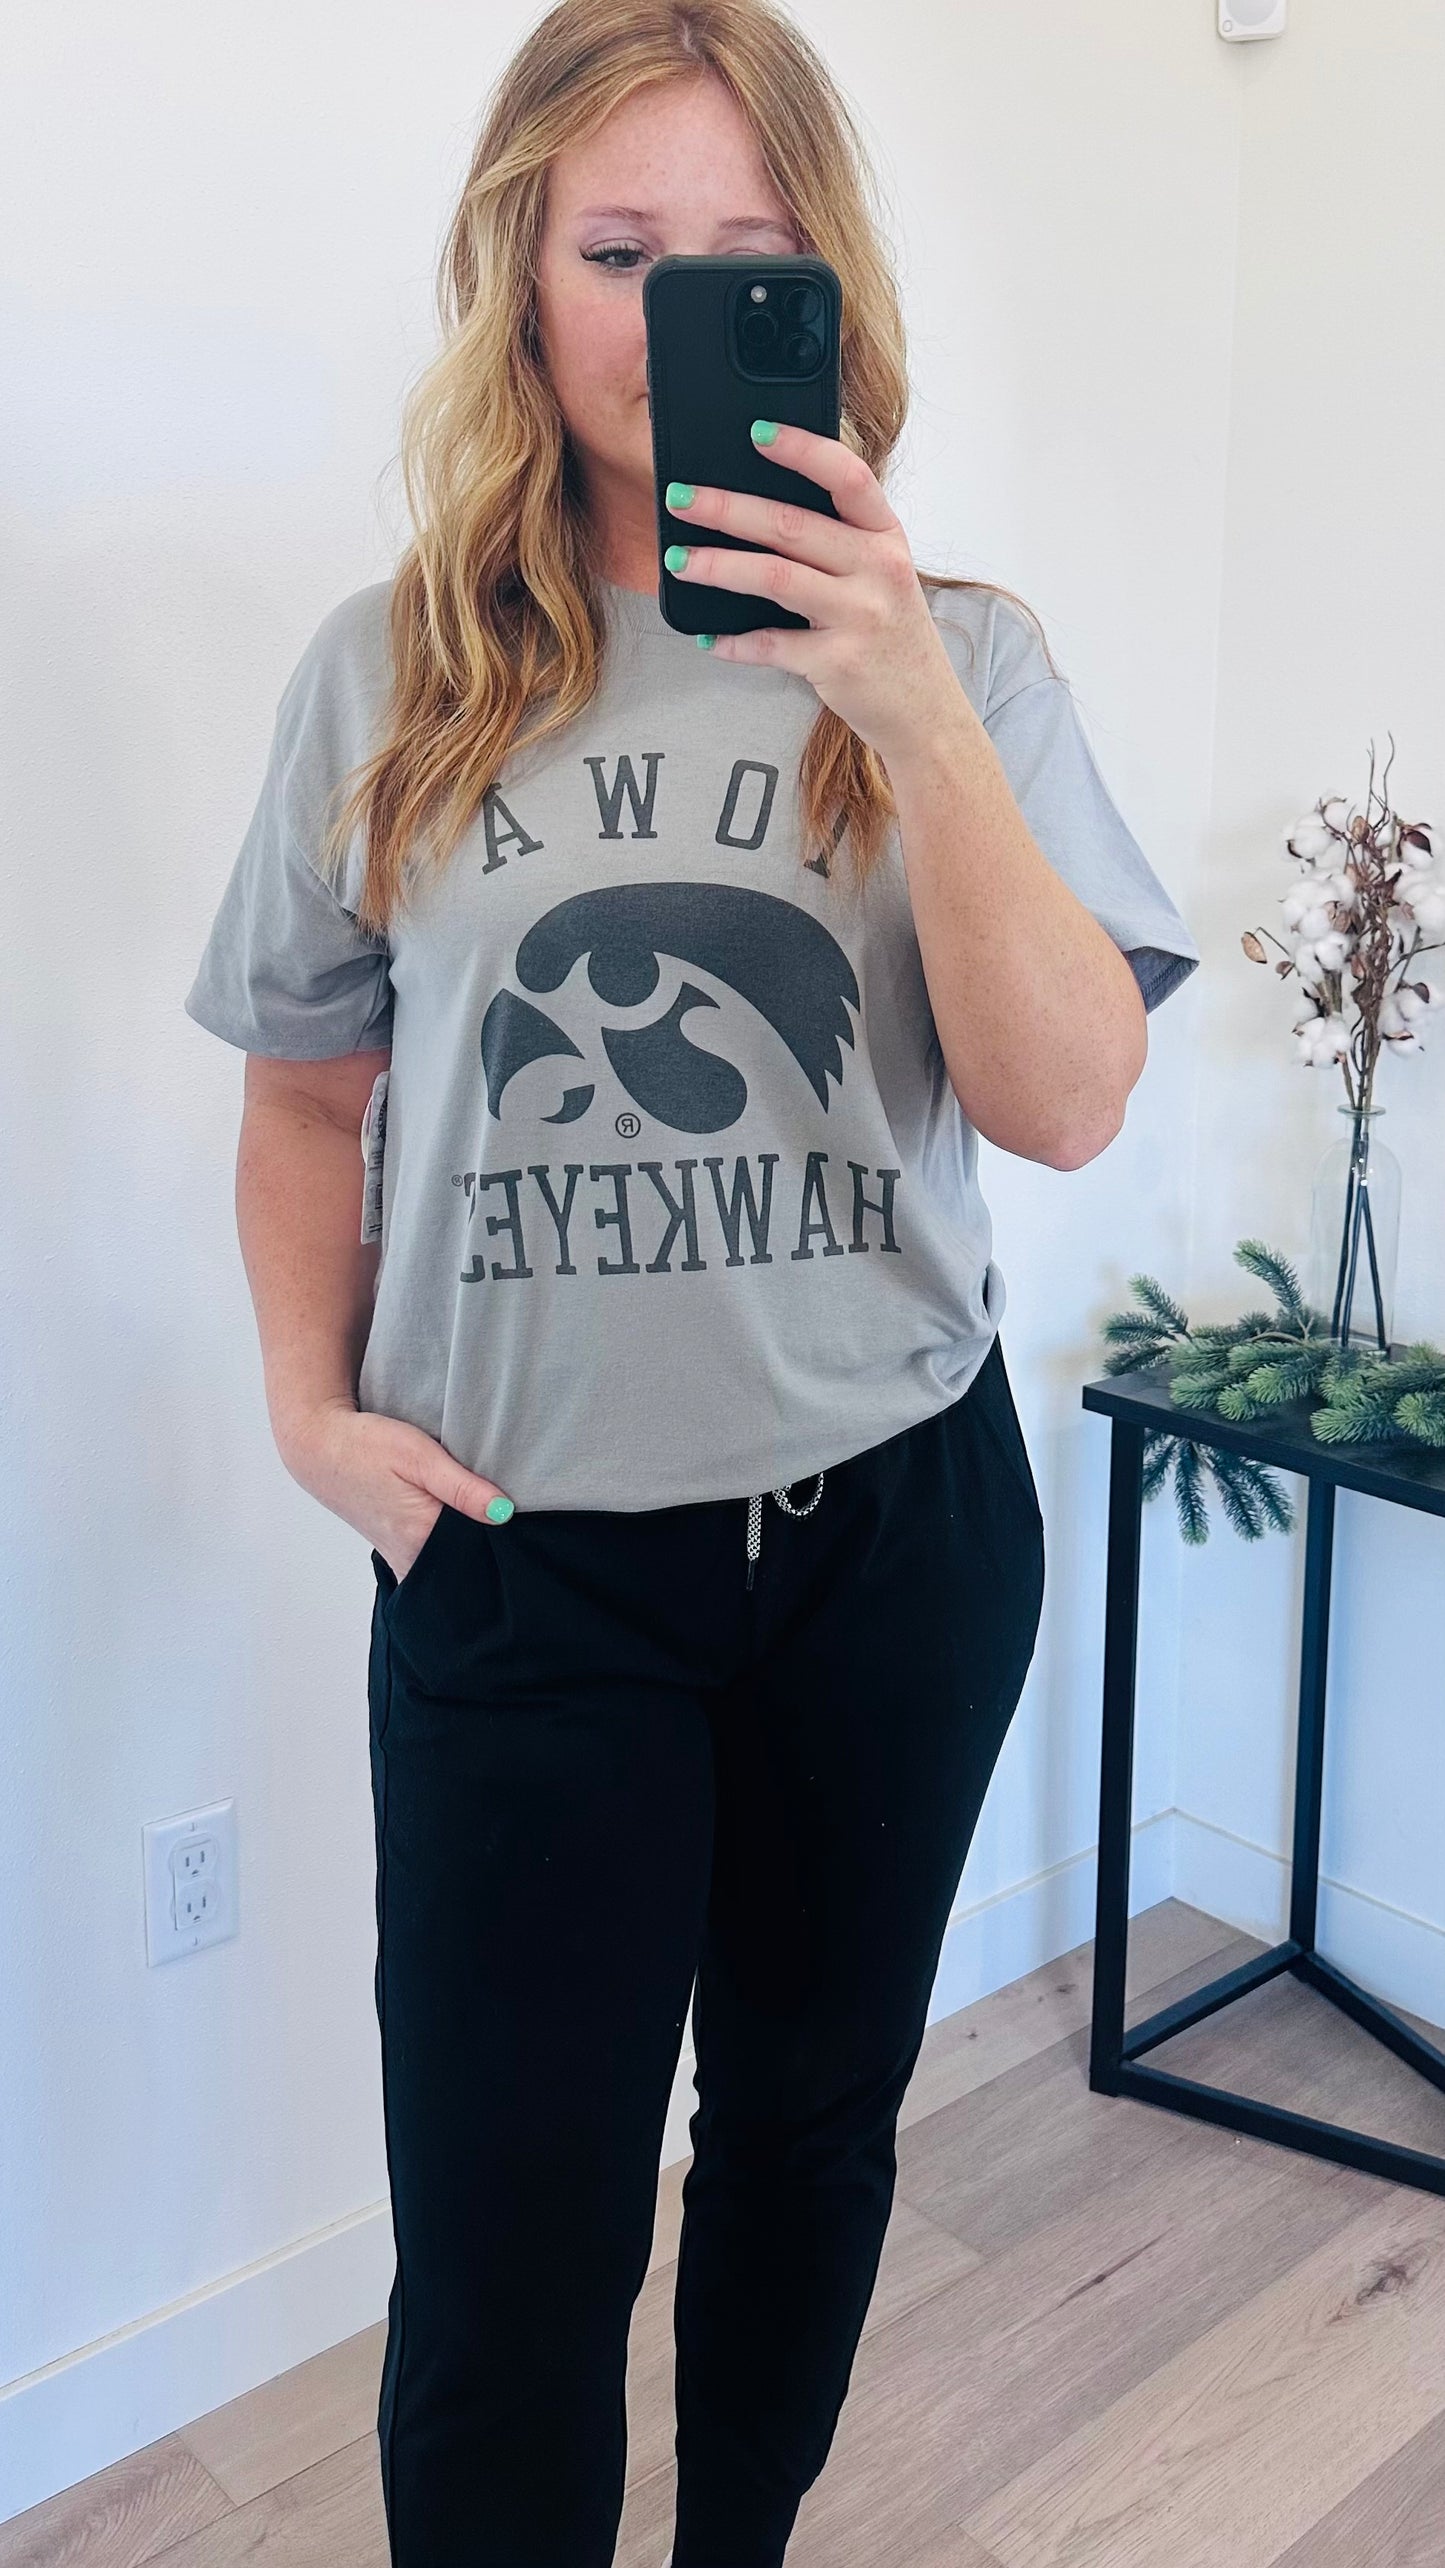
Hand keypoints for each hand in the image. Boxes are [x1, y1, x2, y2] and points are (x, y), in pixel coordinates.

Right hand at [277, 1397, 513, 1582]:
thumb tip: (505, 1513)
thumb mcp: (419, 1456)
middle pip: (466, 1566)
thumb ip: (463, 1487)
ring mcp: (400, 1559)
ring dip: (467, 1547)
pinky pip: (432, 1561)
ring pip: (448, 1566)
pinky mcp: (395, 1552)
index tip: (513, 1516)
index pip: (481, 1553)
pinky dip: (448, 1547)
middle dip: (487, 1546)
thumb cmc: (367, 1445)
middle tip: (498, 1514)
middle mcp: (411, 1558)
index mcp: (422, 1537)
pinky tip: (456, 1524)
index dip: (502, 1536)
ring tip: (477, 1517)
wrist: (320, 1447)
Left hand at [662, 420, 965, 766]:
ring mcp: (859, 618)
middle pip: (791, 525)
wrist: (924, 710)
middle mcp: (878, 571)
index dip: (803, 450)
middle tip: (678, 496)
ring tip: (677, 560)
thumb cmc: (891, 634)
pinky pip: (771, 645)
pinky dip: (735, 642)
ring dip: (718, 565)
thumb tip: (758, 507)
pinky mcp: (837, 663)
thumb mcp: (883, 574)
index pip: (848, 477)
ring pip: (775, 578)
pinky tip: (708, 637)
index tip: (756, 432)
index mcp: (887, 537)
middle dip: (727, 508)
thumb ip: (839, 540)